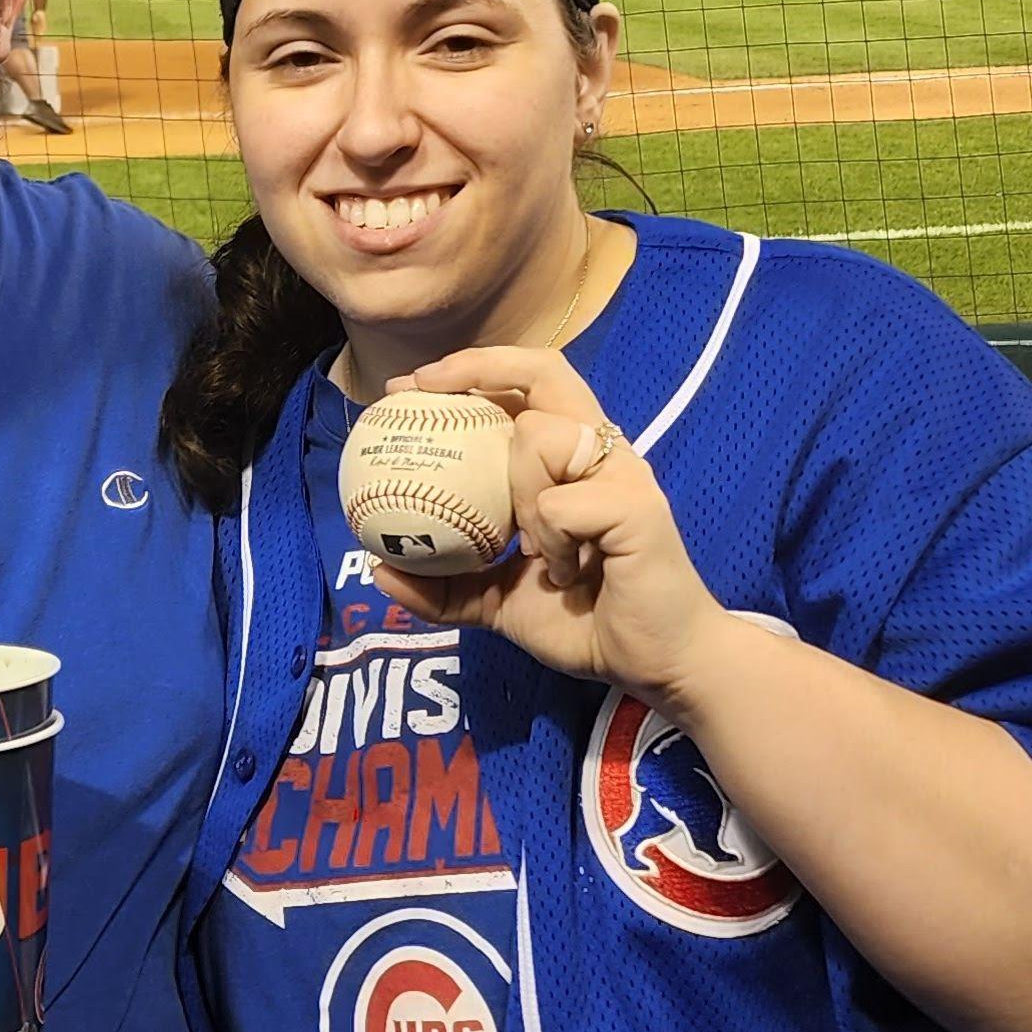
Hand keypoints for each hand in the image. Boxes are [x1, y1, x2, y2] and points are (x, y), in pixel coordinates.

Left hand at [366, 345, 726, 705]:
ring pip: (539, 435)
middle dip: (479, 366)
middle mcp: (600, 451)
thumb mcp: (499, 602)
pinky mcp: (638, 504)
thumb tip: (378, 571)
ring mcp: (623, 472)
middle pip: (544, 369)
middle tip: (424, 391)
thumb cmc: (586, 624)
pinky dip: (550, 541)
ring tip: (532, 551)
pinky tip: (567, 573)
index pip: (524, 387)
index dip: (466, 373)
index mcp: (571, 460)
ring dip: (518, 493)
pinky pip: (560, 504)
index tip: (405, 391)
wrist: (653, 665)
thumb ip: (445, 587)